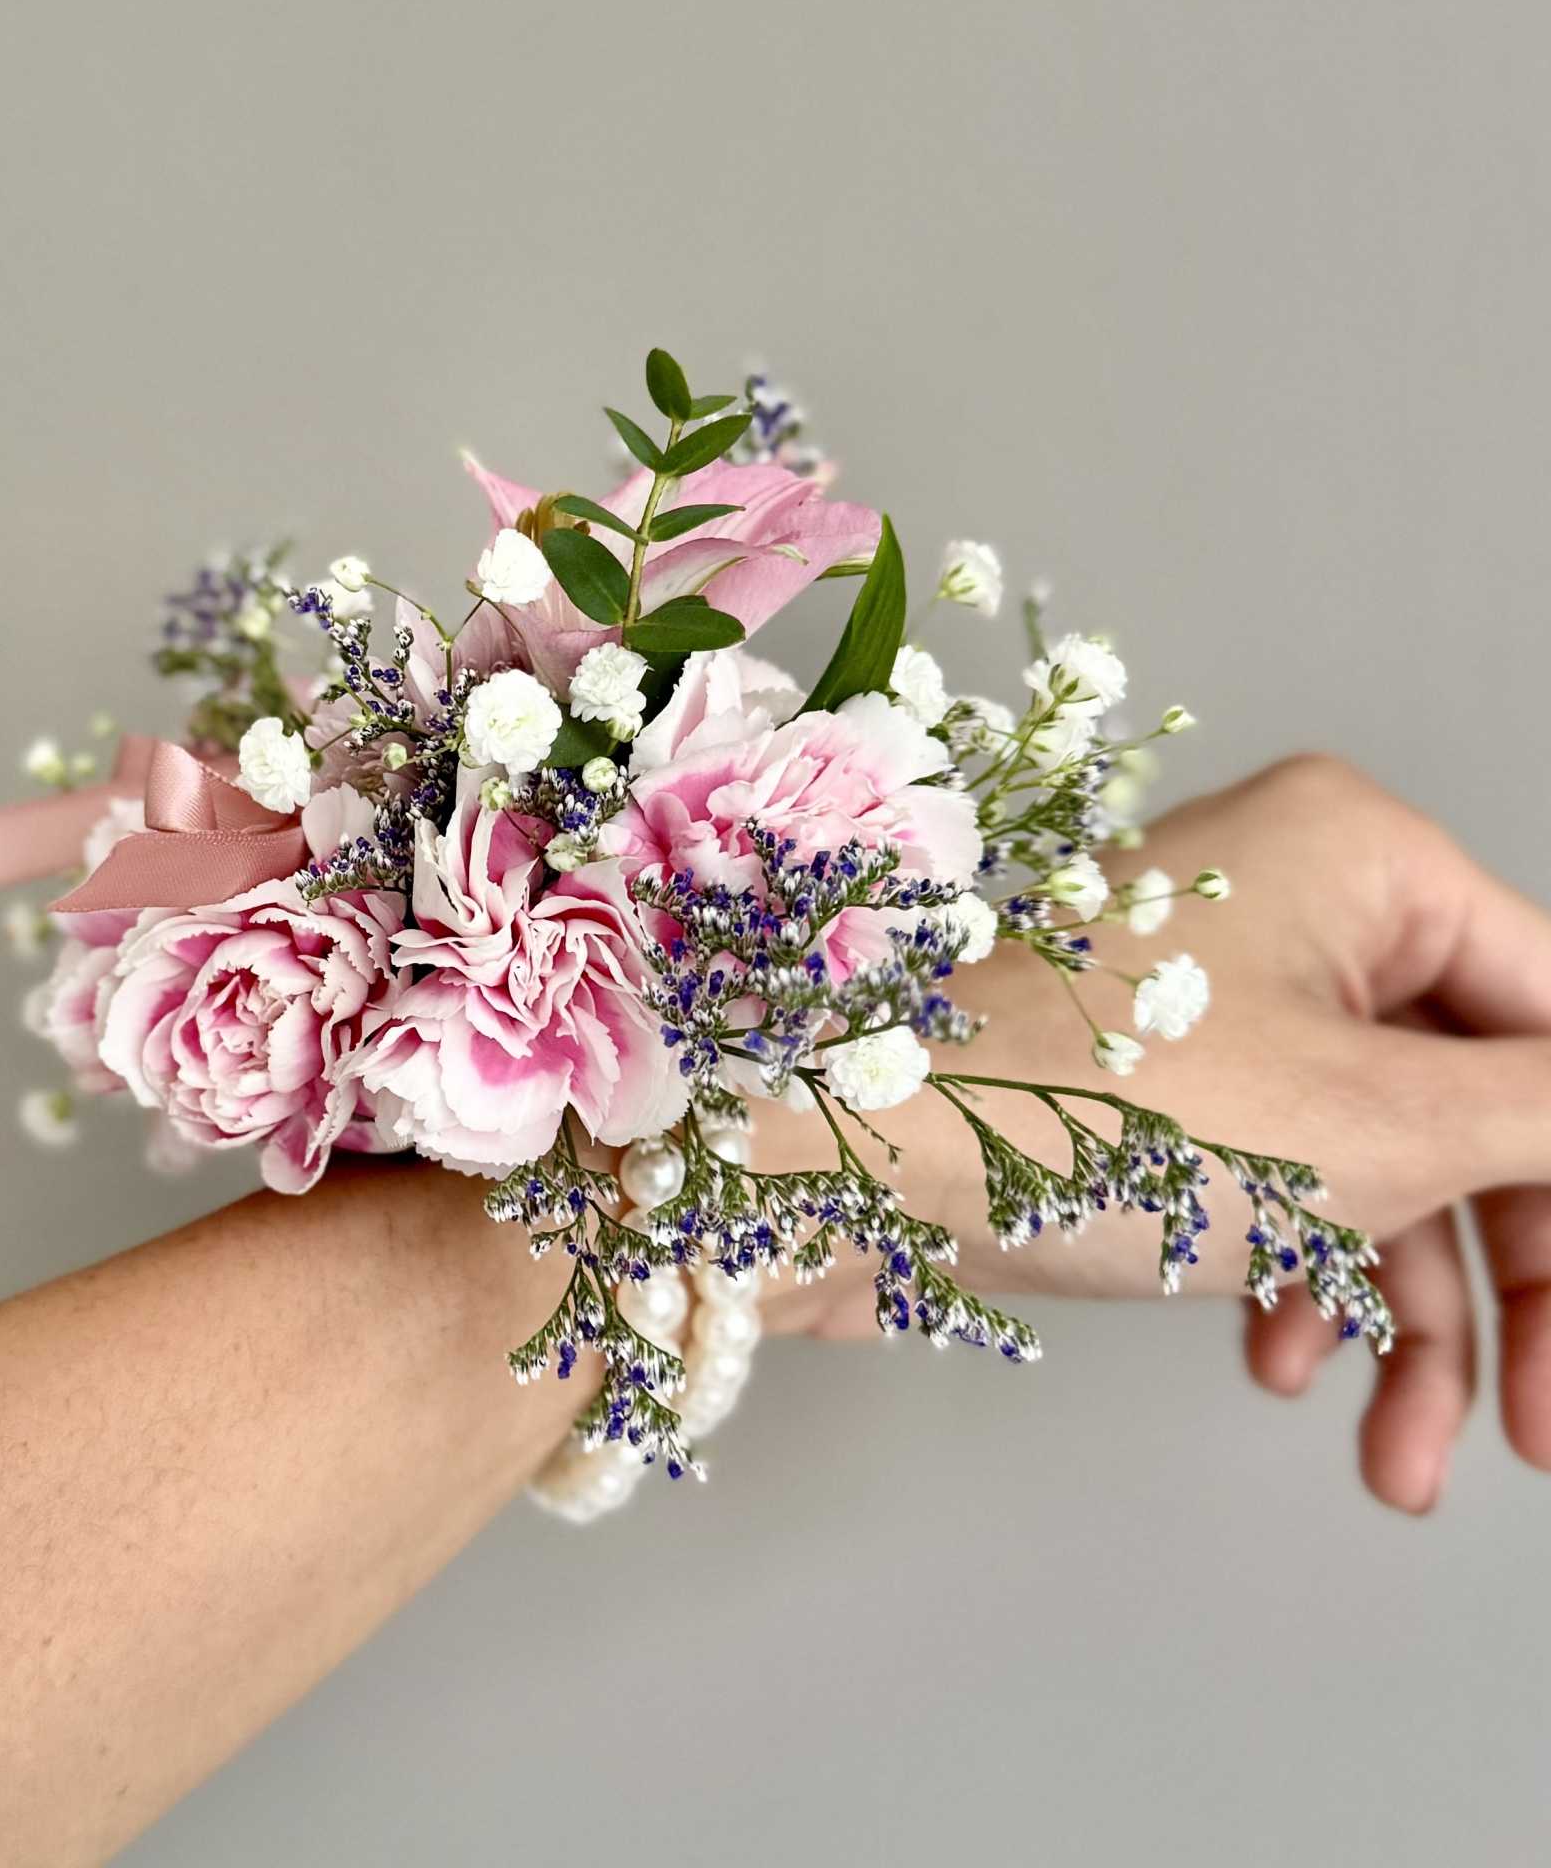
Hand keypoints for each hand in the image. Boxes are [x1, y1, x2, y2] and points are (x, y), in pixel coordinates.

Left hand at [753, 755, 1550, 1513]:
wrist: (838, 1156)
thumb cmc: (1091, 1112)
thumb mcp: (1385, 1126)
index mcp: (1366, 856)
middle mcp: (1293, 899)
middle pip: (1475, 1108)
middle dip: (1511, 1290)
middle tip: (1539, 1434)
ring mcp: (1210, 992)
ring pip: (1372, 1161)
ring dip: (1404, 1321)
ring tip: (1395, 1463)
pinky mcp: (1140, 1076)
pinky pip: (1269, 1172)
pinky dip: (1295, 1274)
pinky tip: (1281, 1363)